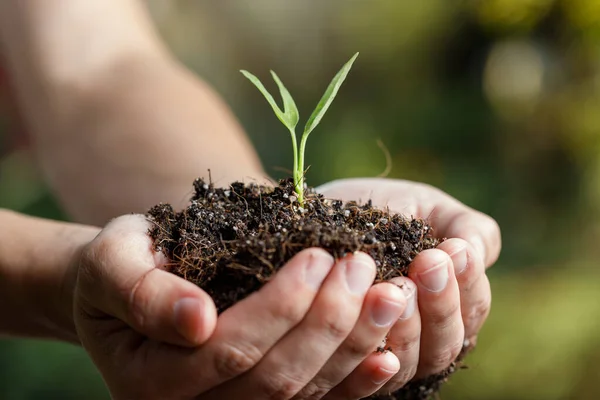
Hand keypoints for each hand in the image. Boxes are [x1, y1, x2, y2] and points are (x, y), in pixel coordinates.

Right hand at [72, 214, 411, 398]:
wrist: (130, 286)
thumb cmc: (122, 264)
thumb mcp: (113, 263)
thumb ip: (143, 293)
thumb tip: (196, 321)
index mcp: (152, 380)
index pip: (228, 350)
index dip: (280, 308)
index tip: (319, 256)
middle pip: (275, 378)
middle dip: (328, 323)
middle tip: (364, 267)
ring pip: (303, 394)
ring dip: (354, 346)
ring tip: (392, 296)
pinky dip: (355, 383)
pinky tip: (390, 356)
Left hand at [314, 178, 500, 393]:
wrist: (318, 214)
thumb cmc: (380, 211)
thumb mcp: (425, 207)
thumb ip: (464, 226)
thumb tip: (477, 255)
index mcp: (448, 303)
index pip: (472, 308)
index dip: (468, 282)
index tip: (453, 249)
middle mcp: (422, 337)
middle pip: (447, 342)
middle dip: (442, 302)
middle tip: (428, 263)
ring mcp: (385, 354)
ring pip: (413, 362)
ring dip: (409, 327)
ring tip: (395, 288)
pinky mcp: (346, 364)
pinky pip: (365, 378)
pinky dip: (373, 361)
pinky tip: (371, 330)